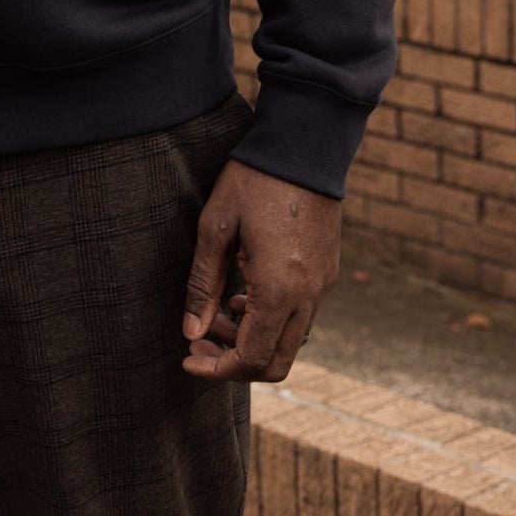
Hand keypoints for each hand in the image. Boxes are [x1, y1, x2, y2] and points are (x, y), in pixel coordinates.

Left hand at [181, 157, 339, 382]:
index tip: (189, 358)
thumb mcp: (216, 226)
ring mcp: (323, 287)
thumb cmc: (254, 180)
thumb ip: (203, 284)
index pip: (251, 358)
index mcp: (279, 290)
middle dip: (235, 362)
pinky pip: (301, 316)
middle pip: (275, 363)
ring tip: (218, 309)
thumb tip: (191, 333)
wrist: (306, 146)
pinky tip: (245, 291)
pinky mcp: (327, 273)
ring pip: (290, 341)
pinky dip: (272, 319)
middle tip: (201, 339)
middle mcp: (308, 298)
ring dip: (253, 339)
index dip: (217, 369)